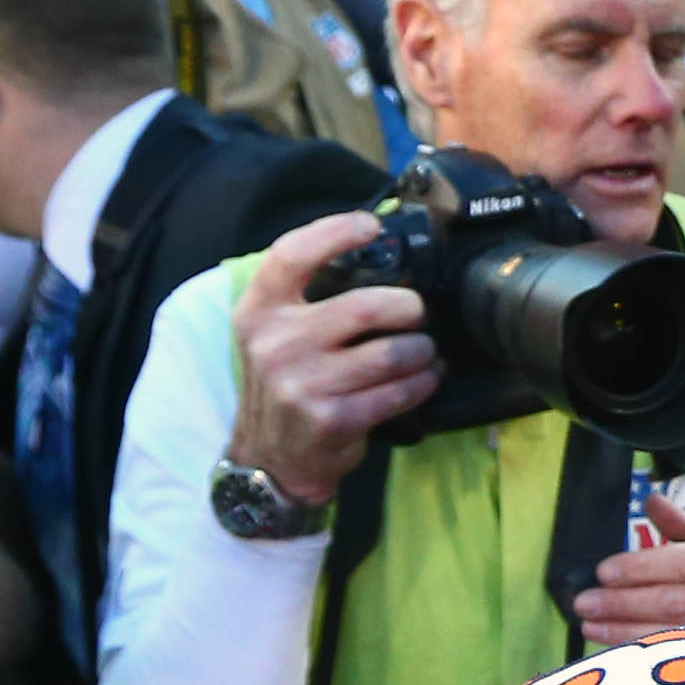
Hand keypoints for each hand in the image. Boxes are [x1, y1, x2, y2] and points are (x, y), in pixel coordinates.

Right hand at [226, 208, 437, 509]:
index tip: (370, 226)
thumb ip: (306, 297)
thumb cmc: (285, 383)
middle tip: (417, 312)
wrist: (271, 458)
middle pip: (363, 306)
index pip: (291, 255)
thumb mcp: (273, 334)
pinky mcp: (332, 420)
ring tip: (424, 350)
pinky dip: (422, 382)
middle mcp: (276, 344)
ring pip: (390, 353)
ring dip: (421, 349)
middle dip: (407, 307)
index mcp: (258, 312)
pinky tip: (425, 377)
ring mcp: (302, 385)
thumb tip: (374, 255)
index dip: (334, 232)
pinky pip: (397, 392)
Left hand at [573, 490, 684, 643]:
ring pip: (681, 635)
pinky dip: (654, 656)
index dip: (641, 568)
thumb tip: (651, 499)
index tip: (602, 572)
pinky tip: (624, 654)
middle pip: (678, 601)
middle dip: (624, 604)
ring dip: (629, 634)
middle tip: (584, 606)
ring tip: (592, 629)